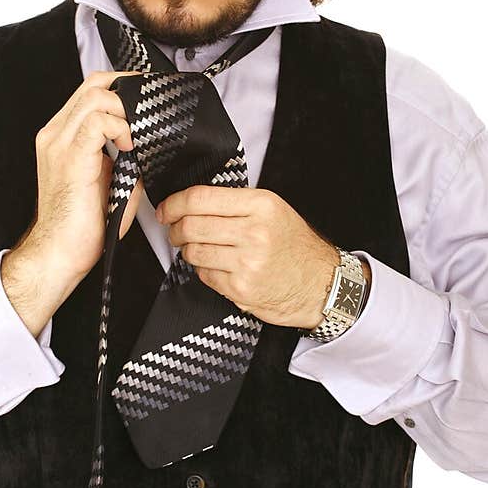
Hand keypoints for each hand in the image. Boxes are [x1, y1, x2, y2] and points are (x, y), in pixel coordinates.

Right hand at [17, 68, 144, 280]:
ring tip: (137, 134)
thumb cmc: (83, 226)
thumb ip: (128, 158)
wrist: (60, 252)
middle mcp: (55, 135)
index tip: (146, 97)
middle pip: (93, 83)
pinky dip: (120, 127)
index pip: (90, 90)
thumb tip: (152, 146)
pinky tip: (130, 146)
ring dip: (126, 109)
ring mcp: (59, 143)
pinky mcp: (70, 157)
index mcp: (62, 137)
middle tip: (151, 105)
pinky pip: (97, 121)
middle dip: (129, 87)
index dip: (122, 86)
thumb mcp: (112, 182)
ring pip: (95, 95)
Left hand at [156, 185, 338, 327]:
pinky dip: (204, 270)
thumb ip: (236, 204)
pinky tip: (218, 266)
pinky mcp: (241, 289)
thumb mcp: (273, 210)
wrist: (321, 284)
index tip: (166, 209)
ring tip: (199, 248)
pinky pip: (204, 275)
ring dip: (188, 251)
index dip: (174, 203)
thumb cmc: (295, 246)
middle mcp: (254, 232)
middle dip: (175, 228)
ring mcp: (247, 262)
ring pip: (193, 252)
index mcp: (261, 205)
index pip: (200, 198)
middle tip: (175, 230)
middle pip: (191, 225)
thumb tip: (190, 203)